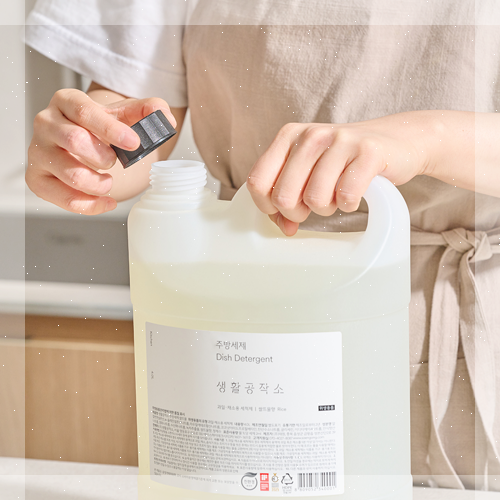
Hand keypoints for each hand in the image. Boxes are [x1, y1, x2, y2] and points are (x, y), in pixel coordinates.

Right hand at [26, 88, 175, 213]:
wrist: (83, 144)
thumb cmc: (100, 128)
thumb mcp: (125, 114)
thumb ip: (149, 109)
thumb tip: (164, 116)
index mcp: (66, 101)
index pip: (85, 112)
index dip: (111, 129)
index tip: (134, 143)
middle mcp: (46, 123)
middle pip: (74, 140)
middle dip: (104, 156)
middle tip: (115, 161)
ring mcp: (38, 151)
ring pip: (70, 173)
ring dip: (99, 183)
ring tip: (108, 181)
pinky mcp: (37, 178)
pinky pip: (63, 198)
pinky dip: (91, 205)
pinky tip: (106, 202)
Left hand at [247, 113, 431, 234]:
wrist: (397, 140)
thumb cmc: (346, 160)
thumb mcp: (310, 171)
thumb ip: (289, 196)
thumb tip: (284, 227)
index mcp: (289, 136)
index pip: (257, 182)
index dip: (268, 206)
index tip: (285, 210)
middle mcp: (310, 135)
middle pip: (283, 197)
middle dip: (299, 213)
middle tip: (316, 204)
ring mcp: (339, 141)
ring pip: (315, 200)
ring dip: (327, 208)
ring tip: (337, 195)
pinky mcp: (368, 152)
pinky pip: (346, 197)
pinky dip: (350, 205)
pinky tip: (355, 193)